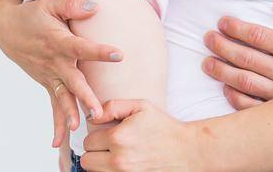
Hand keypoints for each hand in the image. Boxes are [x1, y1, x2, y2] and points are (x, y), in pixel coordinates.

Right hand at [0, 0, 123, 147]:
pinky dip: (56, 122)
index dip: (98, 51)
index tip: (118, 54)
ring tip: (79, 127)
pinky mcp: (47, 83)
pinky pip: (54, 105)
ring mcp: (49, 75)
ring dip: (70, 112)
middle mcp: (54, 62)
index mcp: (58, 41)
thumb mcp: (49, 3)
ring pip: (62, 97)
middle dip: (85, 96)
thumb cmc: (32, 14)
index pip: (81, 47)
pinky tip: (59, 141)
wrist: (7, 30)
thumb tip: (94, 7)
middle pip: (72, 81)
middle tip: (98, 111)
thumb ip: (72, 5)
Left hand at [80, 100, 199, 171]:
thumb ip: (113, 106)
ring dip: (101, 163)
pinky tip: (122, 163)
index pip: (87, 141)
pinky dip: (110, 171)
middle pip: (86, 160)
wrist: (186, 150)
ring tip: (117, 154)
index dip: (96, 136)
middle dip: (95, 151)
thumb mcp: (141, 107)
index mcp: (118, 138)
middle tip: (108, 146)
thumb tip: (92, 115)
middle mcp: (118, 160)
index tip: (107, 134)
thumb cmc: (164, 128)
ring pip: (94, 171)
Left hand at [201, 0, 272, 109]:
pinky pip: (252, 108)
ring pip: (244, 83)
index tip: (223, 22)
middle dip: (222, 46)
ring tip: (208, 62)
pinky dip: (235, 98)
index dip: (236, 28)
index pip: (258, 36)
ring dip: (222, 71)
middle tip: (208, 38)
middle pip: (245, 58)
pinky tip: (226, 88)